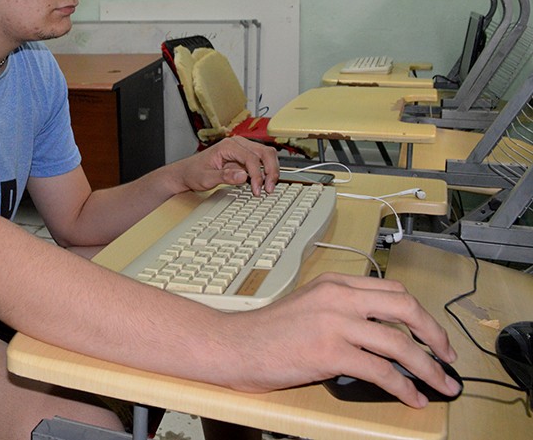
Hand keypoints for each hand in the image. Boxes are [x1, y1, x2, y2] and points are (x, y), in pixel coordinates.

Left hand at [174, 136, 279, 195]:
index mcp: (228, 146)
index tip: (257, 189)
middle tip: (269, 188)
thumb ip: (224, 176)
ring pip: (266, 155)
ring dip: (271, 170)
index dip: (257, 174)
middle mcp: (237, 144)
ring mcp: (242, 150)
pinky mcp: (244, 158)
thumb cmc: (193, 172)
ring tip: (269, 187)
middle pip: (264, 152)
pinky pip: (261, 161)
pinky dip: (266, 172)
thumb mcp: (206, 178)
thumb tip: (243, 175)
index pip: (250, 157)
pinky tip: (264, 184)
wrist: (186, 172)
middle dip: (270, 170)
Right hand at [220, 273, 458, 407]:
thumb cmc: (265, 333)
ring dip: (428, 368)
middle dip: (435, 335)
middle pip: (405, 309)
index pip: (392, 291)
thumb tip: (377, 334)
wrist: (233, 345)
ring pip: (400, 343)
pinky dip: (404, 387)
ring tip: (441, 385)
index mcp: (334, 283)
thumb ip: (339, 309)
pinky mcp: (329, 352)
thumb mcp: (307, 306)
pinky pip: (381, 371)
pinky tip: (412, 398)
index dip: (420, 315)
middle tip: (448, 357)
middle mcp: (337, 297)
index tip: (432, 335)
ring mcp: (334, 323)